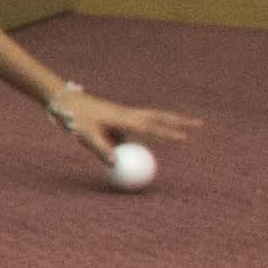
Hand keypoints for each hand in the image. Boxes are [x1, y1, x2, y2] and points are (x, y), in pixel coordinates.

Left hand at [49, 86, 203, 160]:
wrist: (67, 102)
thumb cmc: (76, 120)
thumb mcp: (87, 137)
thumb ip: (102, 150)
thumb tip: (116, 165)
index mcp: (124, 118)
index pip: (151, 128)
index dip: (168, 134)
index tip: (184, 139)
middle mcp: (130, 115)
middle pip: (161, 117)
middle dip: (181, 121)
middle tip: (200, 124)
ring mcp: (127, 116)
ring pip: (154, 119)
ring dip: (171, 122)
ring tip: (188, 129)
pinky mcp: (122, 120)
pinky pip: (140, 128)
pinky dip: (152, 131)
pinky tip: (156, 138)